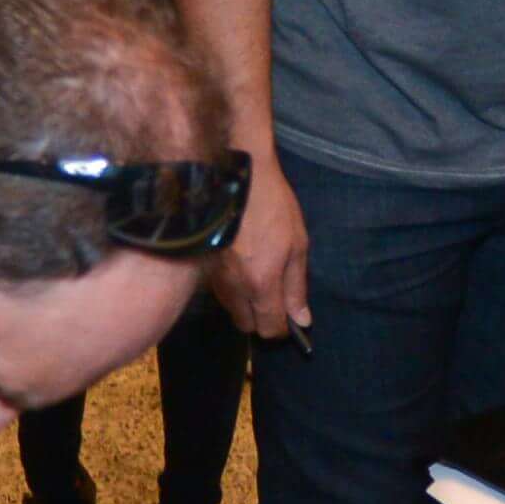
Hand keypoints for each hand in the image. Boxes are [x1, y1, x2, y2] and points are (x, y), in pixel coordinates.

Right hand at [218, 146, 313, 339]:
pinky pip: (219, 291)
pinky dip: (232, 289)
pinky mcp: (202, 265)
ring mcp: (214, 277)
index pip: (269, 328)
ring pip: (231, 310)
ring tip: (259, 277)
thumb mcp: (297, 244)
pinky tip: (242, 266)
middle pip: (247, 325)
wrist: (235, 175)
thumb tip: (302, 319)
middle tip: (275, 298)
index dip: (283, 328)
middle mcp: (234, 287)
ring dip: (246, 305)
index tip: (290, 318)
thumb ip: (296, 287)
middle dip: (262, 319)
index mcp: (261, 283)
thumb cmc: (272, 206)